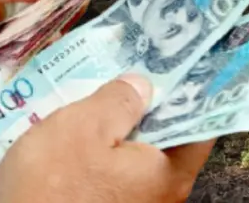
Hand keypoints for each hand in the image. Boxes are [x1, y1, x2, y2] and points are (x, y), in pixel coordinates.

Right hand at [0, 74, 214, 202]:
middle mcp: (161, 194)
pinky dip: (103, 147)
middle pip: (169, 135)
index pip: (200, 122)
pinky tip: (80, 127)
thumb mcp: (82, 127)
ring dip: (121, 124)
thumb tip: (143, 86)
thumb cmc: (48, 189)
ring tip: (102, 89)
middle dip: (151, 101)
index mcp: (169, 172)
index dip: (192, 88)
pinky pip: (115, 170)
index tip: (181, 60)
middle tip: (135, 65)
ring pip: (138, 152)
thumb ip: (119, 100)